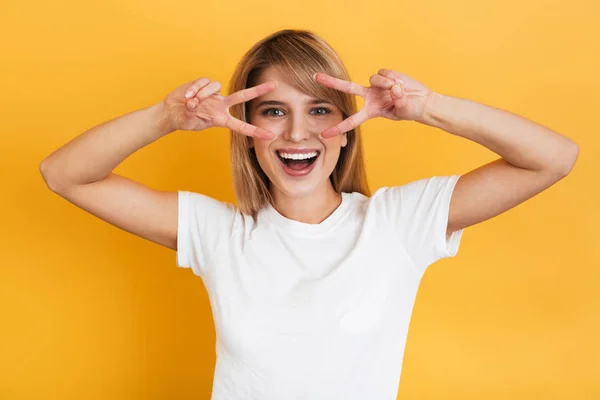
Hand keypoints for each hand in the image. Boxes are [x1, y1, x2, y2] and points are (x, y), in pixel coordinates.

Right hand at [162, 77, 276, 138]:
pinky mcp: (203, 84)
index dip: (255, 131)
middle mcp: (221, 105)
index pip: (241, 126)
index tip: (270, 135)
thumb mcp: (191, 121)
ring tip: (190, 103)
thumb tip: (193, 103)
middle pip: (242, 96)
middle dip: (258, 90)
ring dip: (201, 94)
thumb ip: (192, 113)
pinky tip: (187, 96)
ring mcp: (213, 94)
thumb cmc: (185, 120)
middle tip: (274, 85)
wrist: (172, 112)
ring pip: (215, 87)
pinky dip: (194, 89)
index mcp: (221, 119)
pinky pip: (203, 83)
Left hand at [314, 69, 432, 137]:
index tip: (324, 134)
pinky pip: (384, 73)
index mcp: (371, 111)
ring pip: (374, 79)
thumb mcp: (404, 110)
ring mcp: (375, 85)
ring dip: (388, 84)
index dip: (338, 128)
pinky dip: (394, 78)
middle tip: (315, 77)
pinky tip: (400, 83)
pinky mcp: (384, 74)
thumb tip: (394, 88)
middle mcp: (369, 97)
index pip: (351, 121)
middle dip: (332, 82)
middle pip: (347, 88)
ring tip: (399, 90)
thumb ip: (399, 100)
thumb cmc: (411, 110)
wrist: (421, 100)